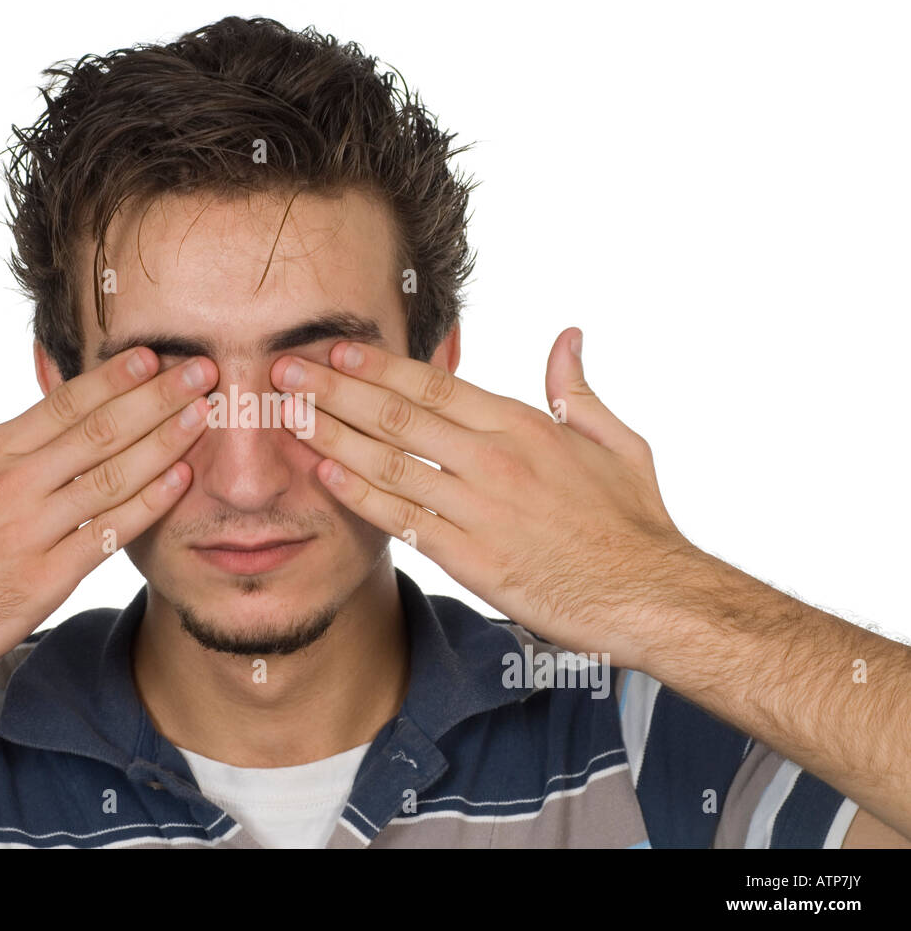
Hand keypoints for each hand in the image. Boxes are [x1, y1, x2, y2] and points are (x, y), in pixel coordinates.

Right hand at [0, 349, 216, 702]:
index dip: (114, 377)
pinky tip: (182, 480)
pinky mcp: (46, 577)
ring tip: (205, 415)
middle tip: (202, 371)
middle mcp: (12, 482)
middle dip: (158, 396)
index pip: (63, 404)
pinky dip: (150, 502)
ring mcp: (30, 529)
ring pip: (113, 474)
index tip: (154, 357)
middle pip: (100, 428)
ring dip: (167, 440)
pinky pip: (110, 531)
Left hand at [272, 327, 695, 669]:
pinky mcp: (469, 558)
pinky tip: (324, 475)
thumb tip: (568, 336)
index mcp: (523, 425)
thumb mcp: (617, 441)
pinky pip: (402, 519)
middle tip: (284, 371)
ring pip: (390, 462)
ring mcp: (478, 508)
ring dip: (331, 435)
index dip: (377, 366)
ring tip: (286, 416)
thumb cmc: (632, 521)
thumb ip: (577, 389)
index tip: (334, 349)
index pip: (434, 384)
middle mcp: (494, 459)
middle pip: (397, 415)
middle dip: (333, 389)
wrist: (647, 594)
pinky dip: (360, 495)